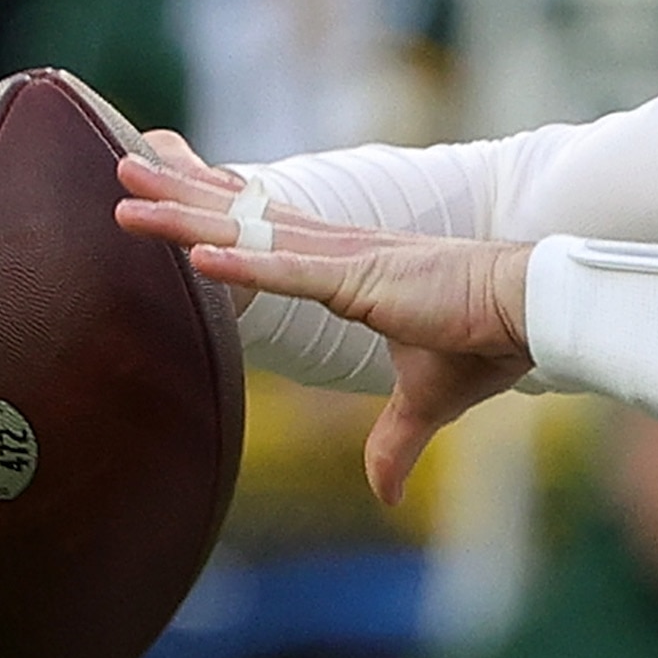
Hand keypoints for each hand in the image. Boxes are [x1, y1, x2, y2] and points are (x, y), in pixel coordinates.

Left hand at [113, 152, 536, 505]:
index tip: (174, 185)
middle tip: (123, 164)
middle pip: (243, 215)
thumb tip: (384, 493)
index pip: (269, 230)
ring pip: (250, 232)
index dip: (219, 206)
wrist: (534, 313)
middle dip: (180, 193)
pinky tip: (196, 254)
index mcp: (350, 267)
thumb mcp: (428, 400)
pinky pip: (290, 270)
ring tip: (128, 194)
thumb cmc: (489, 341)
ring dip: (185, 215)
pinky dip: (242, 263)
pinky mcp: (363, 278)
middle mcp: (339, 249)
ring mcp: (347, 259)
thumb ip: (396, 441)